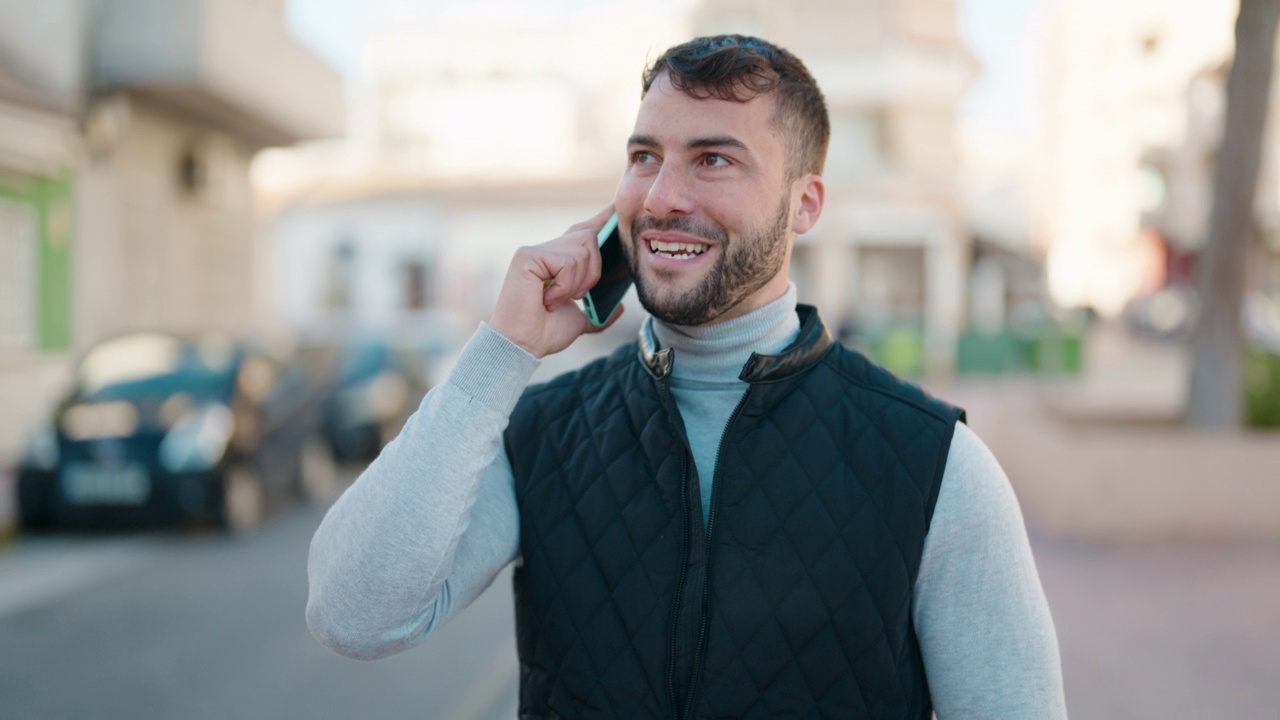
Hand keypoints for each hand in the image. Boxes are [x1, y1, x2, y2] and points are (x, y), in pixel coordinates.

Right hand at [488, 205, 623, 357]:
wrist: (523, 345)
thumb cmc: (545, 333)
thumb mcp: (580, 320)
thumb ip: (598, 311)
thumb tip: (618, 307)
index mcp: (558, 259)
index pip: (584, 231)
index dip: (602, 217)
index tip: (616, 205)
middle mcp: (546, 249)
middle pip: (589, 237)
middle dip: (594, 269)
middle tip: (578, 296)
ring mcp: (535, 250)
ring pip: (582, 251)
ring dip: (579, 282)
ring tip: (557, 300)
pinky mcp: (528, 255)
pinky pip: (567, 262)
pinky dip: (565, 286)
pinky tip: (548, 299)